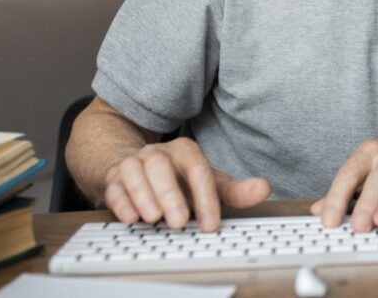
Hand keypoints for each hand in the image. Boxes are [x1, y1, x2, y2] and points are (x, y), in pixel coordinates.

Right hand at [103, 137, 270, 231]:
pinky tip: (131, 218)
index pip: (198, 170)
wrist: (136, 166)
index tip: (211, 224)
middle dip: (170, 194)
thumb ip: (234, 190)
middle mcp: (158, 155)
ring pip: (134, 172)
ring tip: (154, 218)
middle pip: (162, 166)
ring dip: (143, 196)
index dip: (205, 197)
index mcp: (185, 152)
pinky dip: (121, 202)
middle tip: (179, 221)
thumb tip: (264, 188)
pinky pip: (114, 187)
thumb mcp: (207, 183)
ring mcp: (134, 164)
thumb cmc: (178, 179)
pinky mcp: (113, 179)